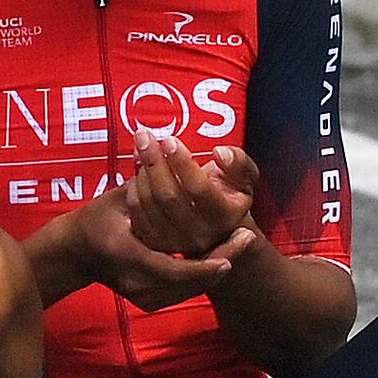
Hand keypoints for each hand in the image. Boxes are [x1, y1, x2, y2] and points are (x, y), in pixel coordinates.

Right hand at [45, 187, 238, 309]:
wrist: (76, 253)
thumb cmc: (98, 218)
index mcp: (127, 256)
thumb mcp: (119, 196)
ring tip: (238, 246)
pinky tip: (220, 259)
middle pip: (188, 282)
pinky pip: (181, 293)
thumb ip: (146, 180)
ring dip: (214, 269)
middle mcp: (135, 283)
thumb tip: (163, 151)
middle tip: (247, 239)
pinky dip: (200, 277)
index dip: (204, 264)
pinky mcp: (147, 302)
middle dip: (220, 262)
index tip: (231, 250)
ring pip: (188, 289)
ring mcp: (141, 297)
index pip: (173, 268)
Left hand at [117, 133, 260, 263]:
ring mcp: (175, 241)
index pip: (198, 188)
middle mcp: (199, 234)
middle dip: (153, 161)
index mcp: (225, 216)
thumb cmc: (229, 196)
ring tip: (142, 148)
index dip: (182, 163)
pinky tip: (138, 170)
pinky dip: (133, 188)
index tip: (170, 141)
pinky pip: (136, 213)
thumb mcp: (245, 178)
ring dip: (142, 171)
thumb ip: (238, 162)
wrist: (218, 229)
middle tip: (144, 135)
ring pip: (149, 203)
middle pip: (169, 196)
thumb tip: (219, 153)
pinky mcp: (155, 242)